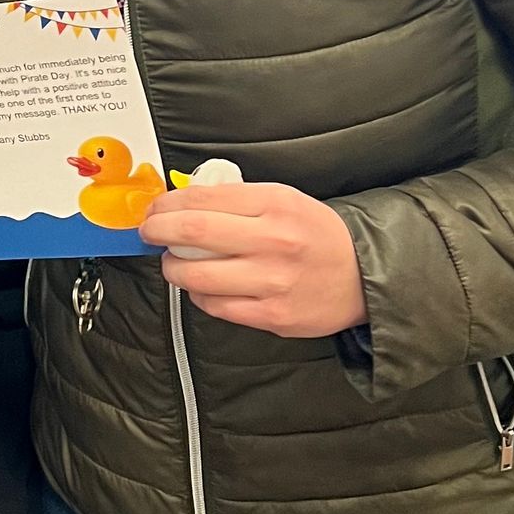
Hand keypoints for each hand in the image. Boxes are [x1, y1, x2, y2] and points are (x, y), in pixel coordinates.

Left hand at [140, 181, 366, 337]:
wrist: (363, 276)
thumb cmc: (317, 235)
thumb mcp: (285, 200)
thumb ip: (238, 200)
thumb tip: (183, 203)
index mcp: (275, 204)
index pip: (202, 198)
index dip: (166, 204)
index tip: (155, 209)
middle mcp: (273, 241)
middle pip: (192, 232)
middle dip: (157, 230)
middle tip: (149, 232)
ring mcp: (272, 281)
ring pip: (197, 276)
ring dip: (173, 268)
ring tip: (174, 263)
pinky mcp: (273, 315)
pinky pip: (216, 306)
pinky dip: (199, 295)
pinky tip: (203, 287)